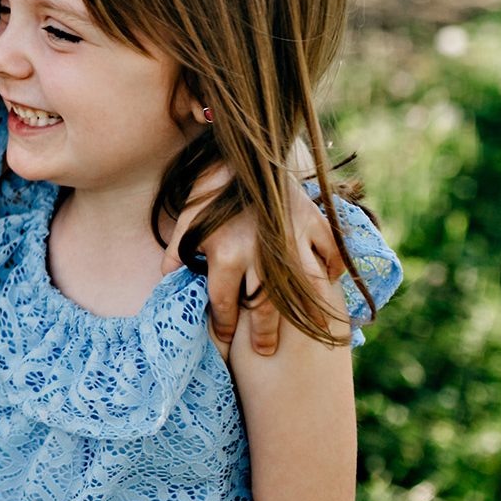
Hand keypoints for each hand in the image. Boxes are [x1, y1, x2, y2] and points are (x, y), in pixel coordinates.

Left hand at [164, 173, 342, 355]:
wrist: (241, 148)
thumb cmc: (209, 187)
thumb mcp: (185, 221)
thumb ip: (177, 254)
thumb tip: (166, 280)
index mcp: (226, 256)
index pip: (224, 304)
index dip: (223, 326)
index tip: (224, 340)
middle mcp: (261, 255)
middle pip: (264, 307)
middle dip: (263, 333)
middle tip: (264, 351)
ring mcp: (292, 239)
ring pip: (304, 289)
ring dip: (308, 314)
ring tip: (313, 333)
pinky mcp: (313, 221)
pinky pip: (331, 253)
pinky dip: (334, 270)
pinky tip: (330, 286)